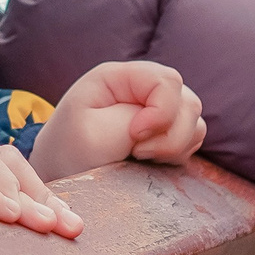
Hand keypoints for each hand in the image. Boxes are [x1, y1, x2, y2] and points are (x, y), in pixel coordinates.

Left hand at [30, 61, 205, 181]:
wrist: (61, 177)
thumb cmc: (69, 153)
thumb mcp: (93, 135)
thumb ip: (132, 120)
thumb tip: (164, 120)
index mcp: (120, 77)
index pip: (166, 81)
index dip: (161, 112)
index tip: (136, 137)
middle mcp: (142, 88)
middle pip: (187, 101)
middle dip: (170, 135)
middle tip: (137, 152)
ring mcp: (157, 109)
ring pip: (193, 121)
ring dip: (174, 146)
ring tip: (140, 157)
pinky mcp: (165, 131)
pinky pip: (192, 139)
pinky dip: (178, 154)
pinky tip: (150, 161)